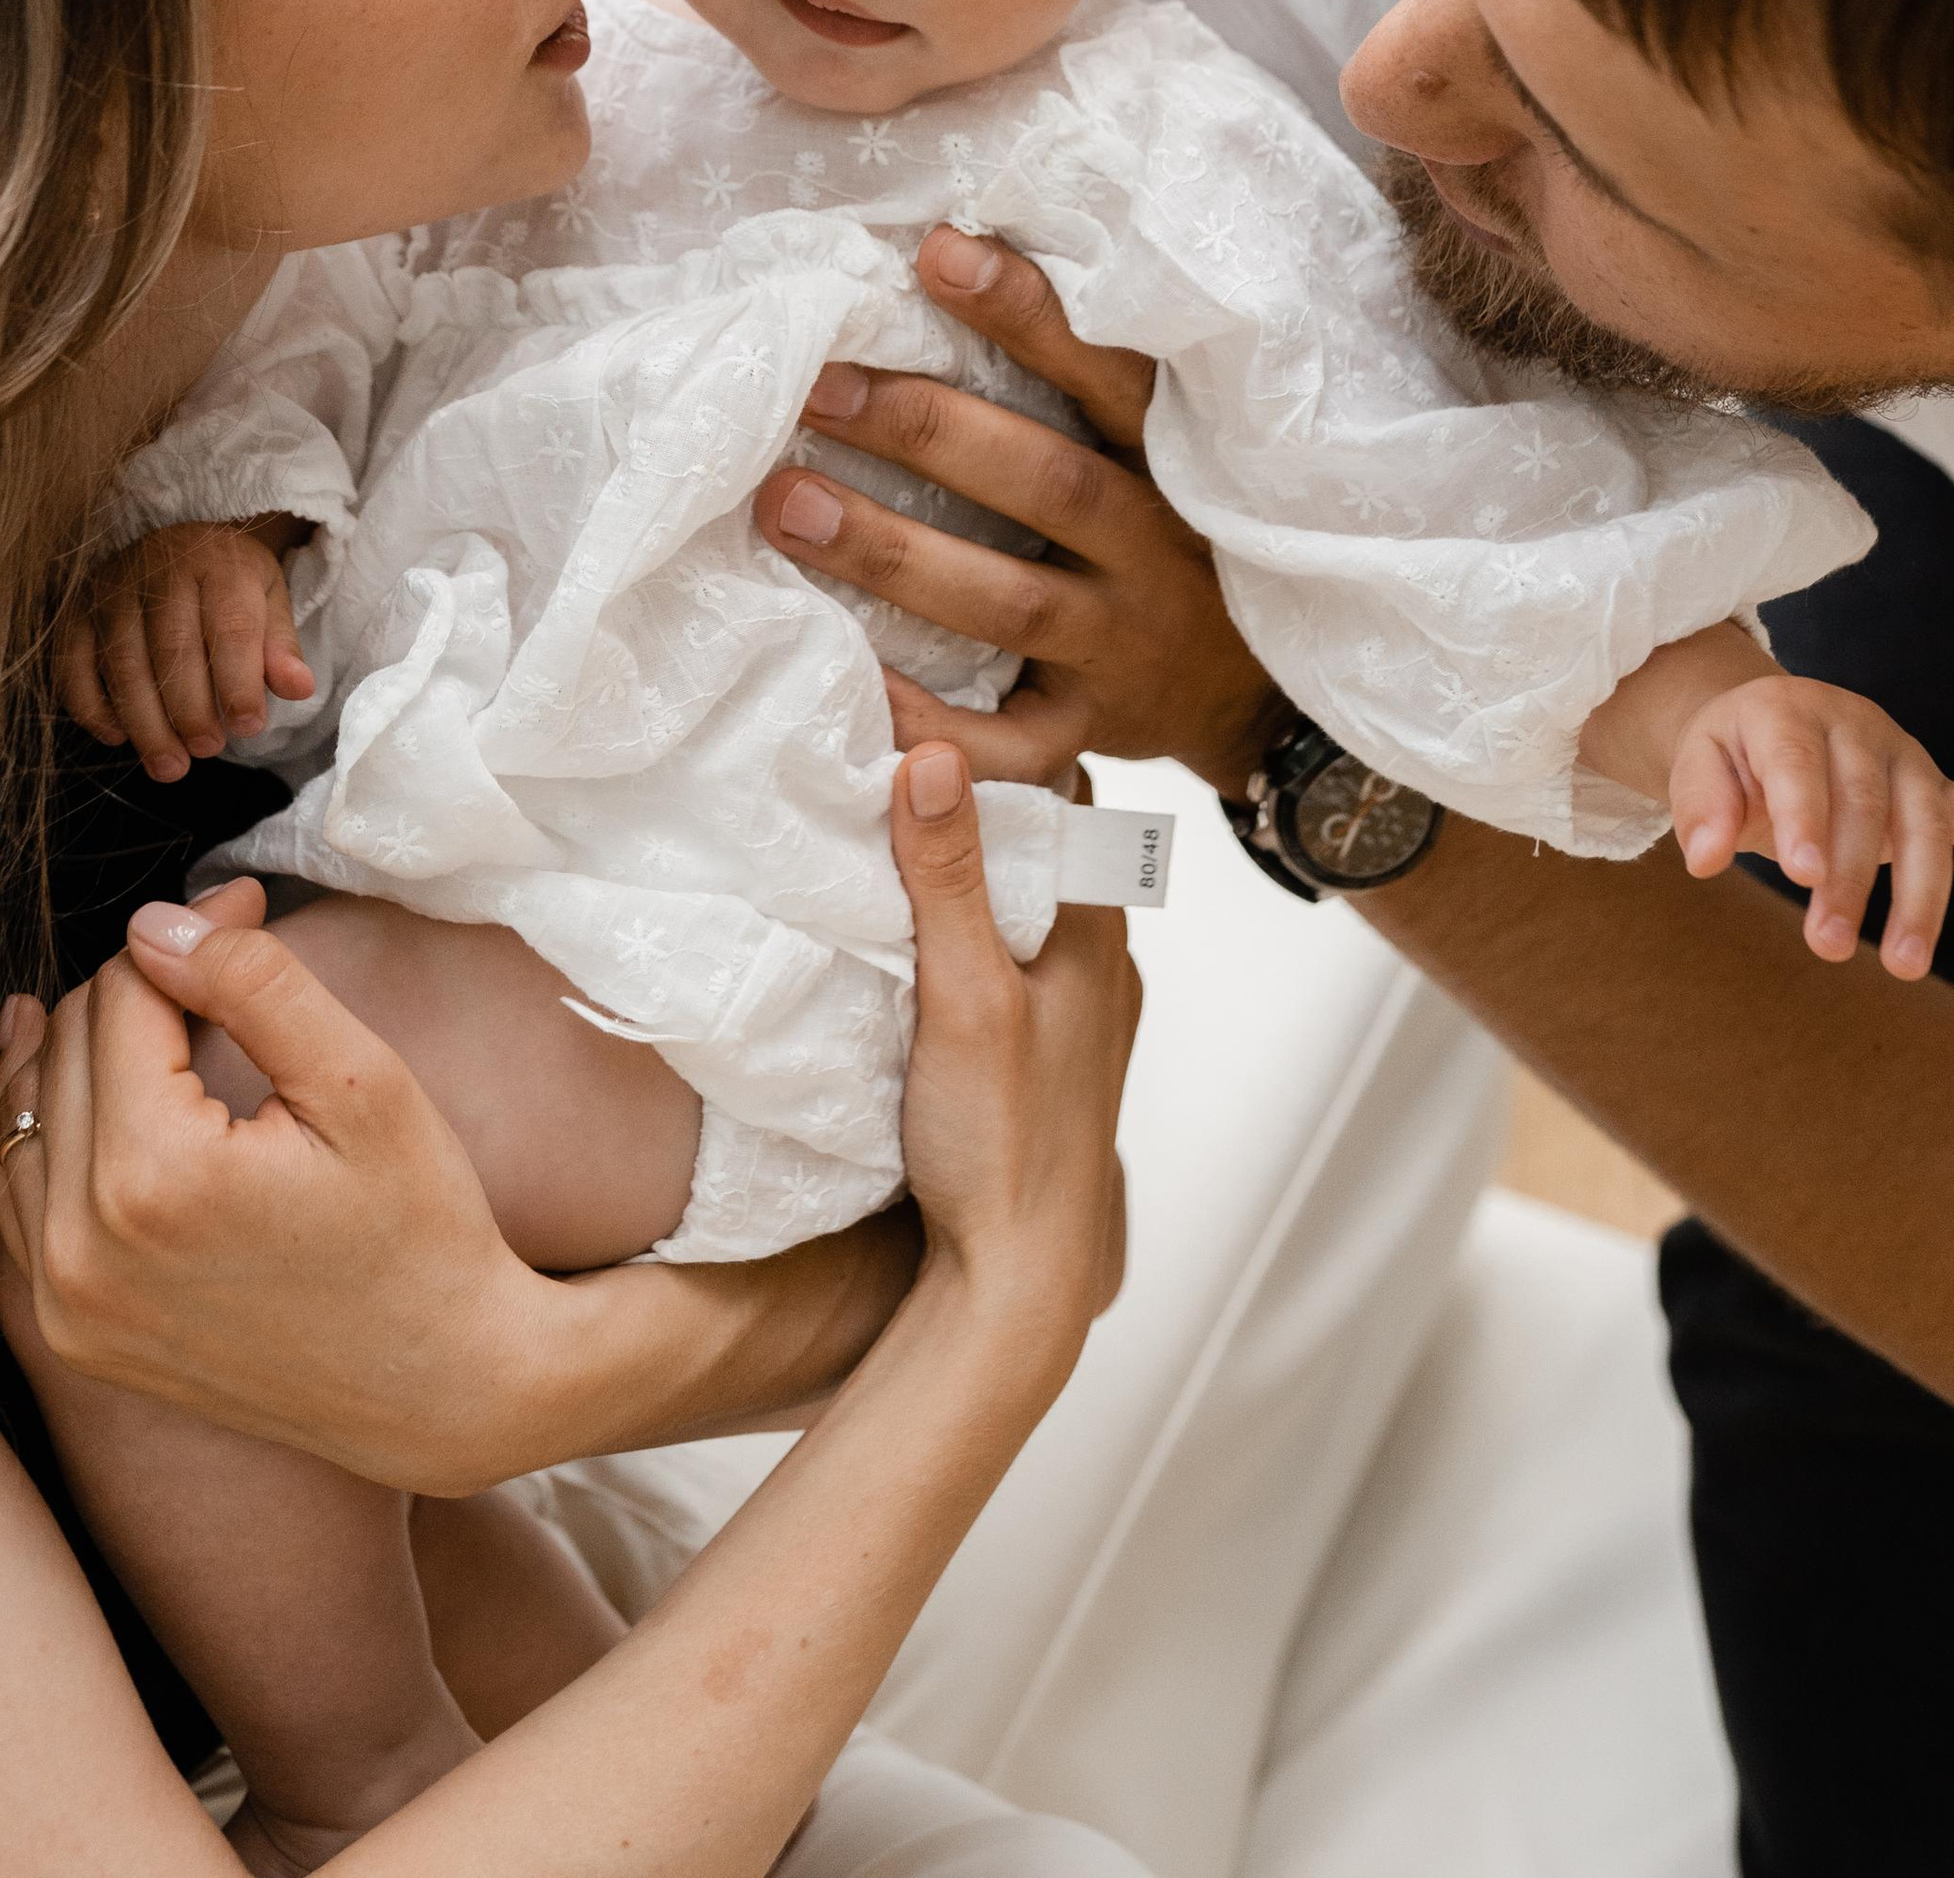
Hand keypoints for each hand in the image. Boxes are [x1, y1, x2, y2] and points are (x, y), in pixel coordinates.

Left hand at [0, 876, 554, 1490]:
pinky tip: (73, 1082)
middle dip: (137, 984)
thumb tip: (154, 923)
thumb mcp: (360, 1081)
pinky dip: (43, 1130)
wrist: (438, 1389)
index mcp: (156, 1176)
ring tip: (144, 1002)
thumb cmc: (419, 1227)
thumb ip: (252, 981)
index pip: (124, 992)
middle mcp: (83, 1249)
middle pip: (65, 1043)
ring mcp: (66, 1304)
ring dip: (76, 1048)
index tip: (247, 907)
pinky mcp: (69, 1336)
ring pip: (23, 1114)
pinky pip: (16, 1197)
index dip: (189, 931)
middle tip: (220, 956)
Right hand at [54, 515, 312, 778]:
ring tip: (169, 765)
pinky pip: (73, 665)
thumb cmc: (227, 581)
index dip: (239, 683)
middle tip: (207, 750)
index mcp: (220, 565)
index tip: (249, 727)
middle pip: (172, 650)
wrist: (175, 541)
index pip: (231, 627)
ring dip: (145, 723)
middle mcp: (161, 570)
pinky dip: (92, 707)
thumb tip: (299, 689)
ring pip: (123, 664)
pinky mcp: (75, 612)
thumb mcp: (267, 599)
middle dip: (190, 710)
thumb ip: (280, 646)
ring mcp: (111, 590)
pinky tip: (117, 736)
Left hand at [754, 226, 1278, 792]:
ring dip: (892, 552)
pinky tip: (849, 678)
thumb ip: (1075, 378)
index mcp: (1168, 461)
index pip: (1106, 373)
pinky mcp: (1088, 731)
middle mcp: (1154, 549)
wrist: (1251, 693)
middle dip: (927, 432)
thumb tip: (943, 250)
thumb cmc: (1166, 534)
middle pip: (1045, 483)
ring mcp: (1122, 645)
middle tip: (817, 388)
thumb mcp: (1155, 449)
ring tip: (786, 507)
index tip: (935, 251)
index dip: (1026, 312)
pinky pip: (1008, 743)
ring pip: (1009, 601)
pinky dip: (930, 719)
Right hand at [892, 741, 1133, 1362]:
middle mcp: (1101, 955)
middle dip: (974, 796)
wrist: (1021, 1284)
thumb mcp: (963, 999)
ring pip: (1024, 897)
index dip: (995, 743)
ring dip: (969, 863)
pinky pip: (1010, 949)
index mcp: (1096, 927)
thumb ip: (950, 879)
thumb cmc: (1004, 1146)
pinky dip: (967, 920)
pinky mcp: (1044, 1047)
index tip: (921, 703)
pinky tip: (909, 926)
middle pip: (1040, 841)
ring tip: (886, 822)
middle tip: (886, 747)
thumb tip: (934, 753)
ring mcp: (1078, 1005)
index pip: (1057, 792)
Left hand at [1670, 674, 1953, 980]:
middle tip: (1827, 944)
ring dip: (1918, 897)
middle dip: (1850, 878)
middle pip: (1862, 801)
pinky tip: (1937, 927)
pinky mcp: (1933, 788)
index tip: (1803, 877)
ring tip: (1902, 964)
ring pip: (1926, 823)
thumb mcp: (1699, 766)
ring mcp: (1901, 754)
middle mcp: (1854, 724)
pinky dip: (1952, 877)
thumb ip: (1702, 809)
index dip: (1803, 817)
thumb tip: (1705, 861)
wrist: (1773, 725)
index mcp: (1787, 710)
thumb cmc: (1735, 755)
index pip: (1797, 761)